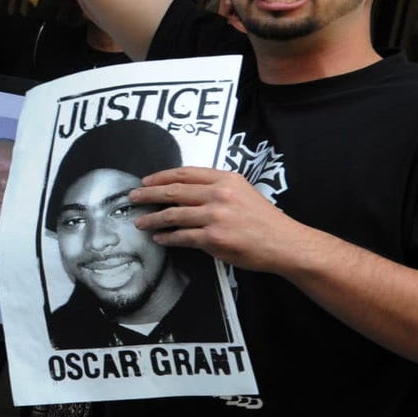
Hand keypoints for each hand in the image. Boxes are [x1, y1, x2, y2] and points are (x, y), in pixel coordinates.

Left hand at [129, 166, 305, 273]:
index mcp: (226, 179)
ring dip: (152, 219)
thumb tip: (184, 191)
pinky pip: (182, 237)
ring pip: (173, 214)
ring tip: (140, 222)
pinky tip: (159, 238)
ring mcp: (216, 216)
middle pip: (174, 191)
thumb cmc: (264, 220)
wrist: (284, 243)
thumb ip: (216, 188)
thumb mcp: (243, 192)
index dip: (161, 176)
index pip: (185, 173)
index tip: (146, 181)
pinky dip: (167, 237)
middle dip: (148, 194)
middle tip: (133, 198)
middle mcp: (219, 194)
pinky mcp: (214, 238)